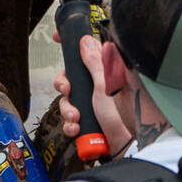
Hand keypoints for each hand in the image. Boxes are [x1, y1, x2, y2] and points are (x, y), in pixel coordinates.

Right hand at [49, 29, 132, 153]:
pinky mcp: (87, 117)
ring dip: (67, 109)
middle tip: (68, 90)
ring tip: (76, 118)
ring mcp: (91, 101)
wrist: (124, 144)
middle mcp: (96, 83)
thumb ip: (94, 62)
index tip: (56, 37)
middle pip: (69, 76)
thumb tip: (85, 40)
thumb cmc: (122, 113)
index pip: (85, 49)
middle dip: (63, 85)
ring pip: (67, 99)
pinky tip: (77, 128)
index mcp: (103, 70)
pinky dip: (70, 124)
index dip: (70, 42)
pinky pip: (69, 118)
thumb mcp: (104, 84)